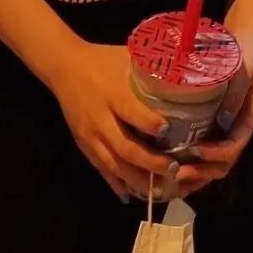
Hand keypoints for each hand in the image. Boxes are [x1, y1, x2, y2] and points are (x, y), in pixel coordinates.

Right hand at [47, 38, 176, 202]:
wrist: (66, 68)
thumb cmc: (104, 60)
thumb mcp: (128, 57)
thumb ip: (152, 66)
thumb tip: (185, 69)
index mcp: (112, 94)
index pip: (130, 111)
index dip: (148, 123)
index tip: (167, 130)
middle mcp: (100, 119)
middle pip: (124, 147)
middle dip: (149, 162)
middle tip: (174, 169)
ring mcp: (90, 136)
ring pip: (113, 165)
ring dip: (136, 180)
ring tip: (160, 190)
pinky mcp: (84, 146)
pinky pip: (101, 169)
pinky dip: (115, 184)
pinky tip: (130, 195)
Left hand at [179, 27, 252, 195]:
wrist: (243, 41)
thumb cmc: (243, 55)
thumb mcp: (242, 71)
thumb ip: (235, 94)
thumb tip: (223, 121)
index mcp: (247, 120)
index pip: (234, 147)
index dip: (216, 154)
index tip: (196, 151)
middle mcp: (236, 130)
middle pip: (223, 164)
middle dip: (201, 173)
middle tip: (176, 173)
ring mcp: (224, 131)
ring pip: (212, 164)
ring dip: (194, 175)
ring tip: (170, 177)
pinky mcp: (211, 127)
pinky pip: (203, 154)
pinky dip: (190, 165)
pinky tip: (171, 166)